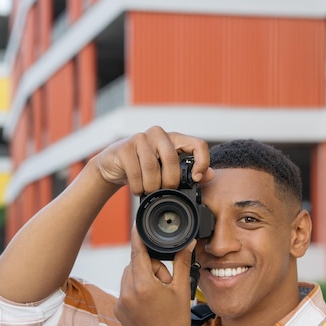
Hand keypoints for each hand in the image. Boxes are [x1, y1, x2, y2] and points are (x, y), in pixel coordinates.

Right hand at [95, 125, 213, 194]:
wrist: (114, 166)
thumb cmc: (145, 168)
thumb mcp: (168, 170)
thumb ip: (189, 172)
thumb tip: (211, 175)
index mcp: (175, 139)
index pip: (198, 145)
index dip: (201, 162)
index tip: (195, 179)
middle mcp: (159, 134)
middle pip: (172, 159)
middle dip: (170, 182)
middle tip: (165, 191)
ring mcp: (140, 138)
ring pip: (152, 167)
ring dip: (152, 187)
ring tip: (149, 191)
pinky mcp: (124, 148)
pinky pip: (135, 172)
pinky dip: (138, 187)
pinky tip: (138, 189)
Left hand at [115, 226, 195, 325]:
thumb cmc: (176, 323)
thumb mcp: (182, 290)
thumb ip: (182, 263)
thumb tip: (188, 243)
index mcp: (143, 285)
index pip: (138, 251)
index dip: (138, 236)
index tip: (137, 224)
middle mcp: (127, 292)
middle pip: (136, 263)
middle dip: (151, 266)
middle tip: (166, 282)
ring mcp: (121, 302)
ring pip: (129, 276)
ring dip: (143, 277)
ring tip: (159, 295)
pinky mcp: (119, 310)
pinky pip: (126, 290)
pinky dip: (136, 290)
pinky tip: (150, 304)